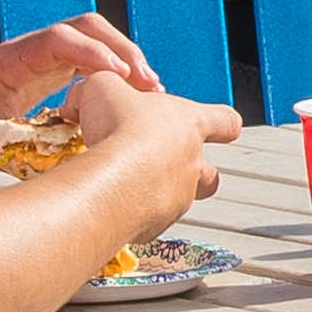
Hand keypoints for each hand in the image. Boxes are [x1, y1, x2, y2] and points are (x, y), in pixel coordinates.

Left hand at [0, 16, 153, 157]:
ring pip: (94, 37)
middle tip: (150, 85)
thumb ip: (20, 153)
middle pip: (87, 27)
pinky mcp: (52, 66)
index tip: (121, 76)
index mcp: (11, 60)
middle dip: (123, 51)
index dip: (93, 54)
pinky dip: (116, 71)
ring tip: (150, 92)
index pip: (58, 40)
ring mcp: (44, 54)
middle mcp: (31, 49)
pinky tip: (131, 96)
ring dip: (125, 59)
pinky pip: (91, 56)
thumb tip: (58, 175)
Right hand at [66, 63, 233, 220]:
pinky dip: (134, 213)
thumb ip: (103, 86)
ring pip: (181, 200)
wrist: (112, 182)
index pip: (227, 121)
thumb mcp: (104, 86)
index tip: (221, 126)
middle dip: (193, 171)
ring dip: (158, 192)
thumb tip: (84, 95)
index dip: (223, 123)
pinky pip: (150, 221)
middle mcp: (192, 164)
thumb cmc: (120, 130)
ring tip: (127, 185)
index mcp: (190, 123)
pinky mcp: (155, 225)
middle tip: (164, 164)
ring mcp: (178, 198)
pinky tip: (110, 203)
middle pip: (211, 174)